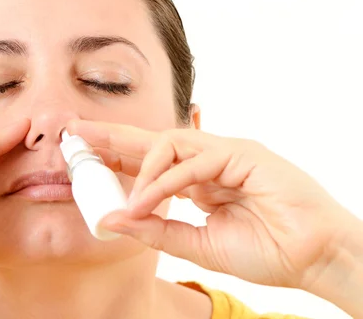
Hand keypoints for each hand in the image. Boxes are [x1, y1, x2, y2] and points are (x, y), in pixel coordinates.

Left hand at [66, 120, 356, 291]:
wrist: (316, 259)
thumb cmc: (268, 251)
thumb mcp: (198, 244)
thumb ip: (156, 231)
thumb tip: (111, 220)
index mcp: (199, 181)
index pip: (150, 161)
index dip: (116, 157)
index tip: (83, 157)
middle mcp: (209, 161)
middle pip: (151, 141)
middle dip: (112, 137)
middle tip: (76, 132)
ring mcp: (226, 153)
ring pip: (170, 142)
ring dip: (138, 166)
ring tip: (117, 191)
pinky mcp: (243, 154)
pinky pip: (193, 161)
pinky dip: (166, 181)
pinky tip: (146, 199)